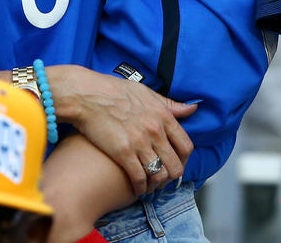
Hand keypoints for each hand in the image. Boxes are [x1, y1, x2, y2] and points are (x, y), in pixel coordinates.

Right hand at [50, 66, 196, 195]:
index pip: (186, 146)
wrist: (87, 95)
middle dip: (171, 176)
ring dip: (156, 184)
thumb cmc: (115, 91)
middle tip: (163, 179)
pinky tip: (137, 188)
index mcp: (163, 116)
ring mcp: (139, 143)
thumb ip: (171, 104)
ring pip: (159, 175)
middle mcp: (155, 131)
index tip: (177, 163)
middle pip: (175, 165)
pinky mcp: (122, 153)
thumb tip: (193, 108)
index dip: (184, 160)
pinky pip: (139, 178)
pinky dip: (140, 188)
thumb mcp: (147, 93)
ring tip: (151, 185)